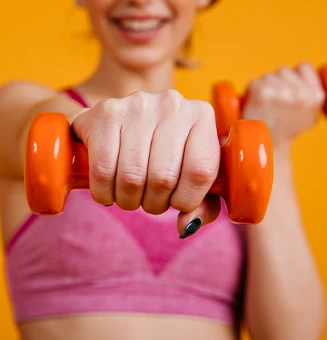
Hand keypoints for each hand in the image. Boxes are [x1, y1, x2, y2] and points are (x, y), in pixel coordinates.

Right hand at [71, 90, 220, 235]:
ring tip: (131, 195)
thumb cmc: (165, 153)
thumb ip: (202, 205)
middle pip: (163, 178)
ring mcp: (137, 105)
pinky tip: (109, 189)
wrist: (127, 122)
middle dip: (154, 204)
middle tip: (150, 200)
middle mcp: (172, 104)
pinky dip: (104, 193)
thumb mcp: (192, 176)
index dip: (186, 200)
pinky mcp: (105, 113)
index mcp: (202, 116)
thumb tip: (185, 226)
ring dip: (129, 200)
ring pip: (131, 177)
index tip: (177, 202)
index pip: (200, 172)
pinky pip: (102, 170)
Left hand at [242, 63, 324, 151]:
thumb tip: (302, 71)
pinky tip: (254, 106)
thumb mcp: (308, 116)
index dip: (293, 76)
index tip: (286, 87)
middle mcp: (301, 94)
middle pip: (283, 71)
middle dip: (276, 83)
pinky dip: (250, 93)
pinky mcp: (263, 93)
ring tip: (264, 108)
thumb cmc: (284, 132)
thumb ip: (310, 94)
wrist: (266, 149)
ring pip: (267, 76)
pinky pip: (254, 83)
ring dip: (262, 88)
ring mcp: (282, 93)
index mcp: (316, 97)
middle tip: (272, 104)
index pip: (303, 67)